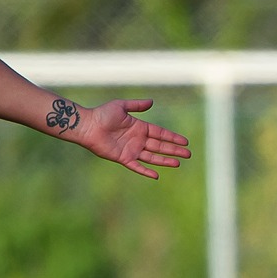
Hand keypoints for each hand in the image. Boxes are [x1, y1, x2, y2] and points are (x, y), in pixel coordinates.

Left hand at [71, 98, 191, 178]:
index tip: (185, 141)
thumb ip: (136, 105)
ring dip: (165, 160)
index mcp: (139, 127)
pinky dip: (146, 171)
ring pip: (152, 157)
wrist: (87, 126)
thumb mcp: (121, 106)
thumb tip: (152, 102)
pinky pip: (137, 166)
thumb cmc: (102, 114)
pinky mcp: (123, 158)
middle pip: (160, 146)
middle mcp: (137, 140)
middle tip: (188, 154)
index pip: (160, 133)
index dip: (173, 137)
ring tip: (178, 163)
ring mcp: (131, 150)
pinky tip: (156, 175)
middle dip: (174, 150)